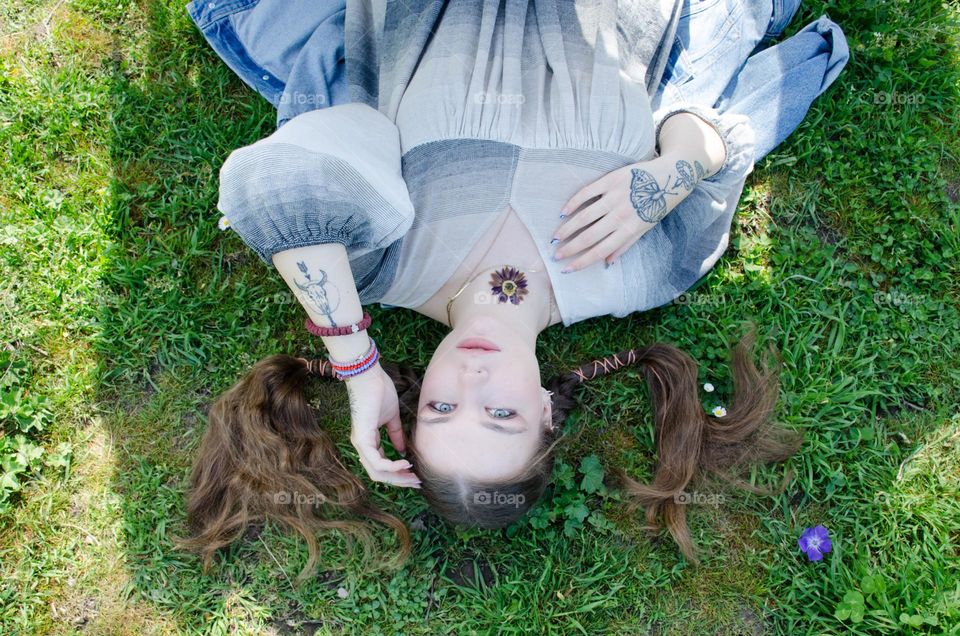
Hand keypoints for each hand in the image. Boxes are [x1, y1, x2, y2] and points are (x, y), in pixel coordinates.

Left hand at [345, 364, 420, 487]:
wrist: (369, 377)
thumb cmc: (378, 392)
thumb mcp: (391, 418)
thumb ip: (395, 434)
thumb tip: (403, 451)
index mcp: (368, 441)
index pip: (381, 466)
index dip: (398, 473)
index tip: (415, 474)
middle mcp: (362, 446)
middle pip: (379, 475)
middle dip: (400, 481)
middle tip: (417, 482)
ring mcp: (360, 444)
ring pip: (377, 473)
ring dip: (397, 477)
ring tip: (413, 475)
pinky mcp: (362, 439)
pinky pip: (377, 462)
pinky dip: (393, 466)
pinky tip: (406, 463)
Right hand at [552, 153, 706, 271]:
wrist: (671, 177)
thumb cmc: (657, 206)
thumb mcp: (645, 229)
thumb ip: (625, 245)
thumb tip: (606, 263)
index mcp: (629, 231)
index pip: (600, 251)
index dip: (582, 262)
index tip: (567, 269)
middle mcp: (620, 216)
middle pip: (589, 236)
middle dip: (570, 248)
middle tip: (555, 254)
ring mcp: (615, 197)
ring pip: (584, 217)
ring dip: (567, 229)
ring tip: (555, 237)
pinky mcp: (611, 180)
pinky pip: (587, 193)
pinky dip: (573, 203)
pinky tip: (563, 213)